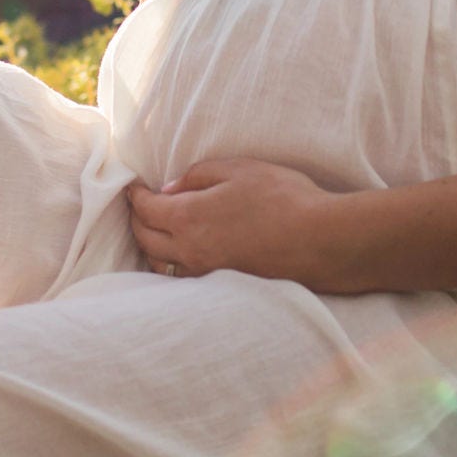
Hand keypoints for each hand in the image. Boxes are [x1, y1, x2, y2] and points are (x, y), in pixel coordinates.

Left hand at [126, 158, 352, 291]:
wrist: (323, 241)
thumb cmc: (283, 198)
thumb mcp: (237, 169)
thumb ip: (197, 176)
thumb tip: (171, 189)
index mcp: (188, 218)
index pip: (145, 209)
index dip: (135, 196)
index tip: (133, 187)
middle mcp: (190, 251)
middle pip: (145, 239)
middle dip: (137, 220)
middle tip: (140, 206)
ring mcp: (207, 273)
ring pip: (161, 265)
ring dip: (152, 247)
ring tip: (156, 232)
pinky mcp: (225, 287)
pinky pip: (184, 279)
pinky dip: (174, 266)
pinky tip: (182, 256)